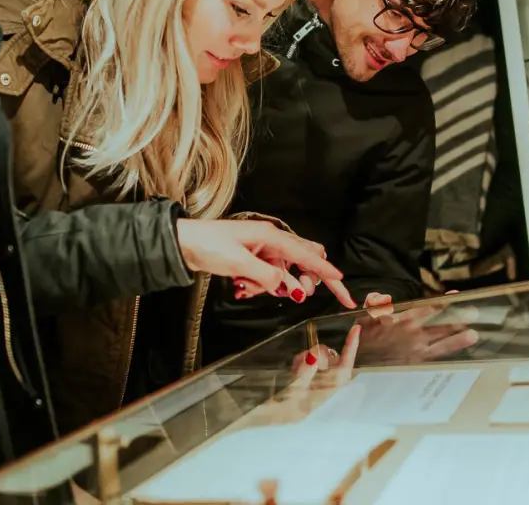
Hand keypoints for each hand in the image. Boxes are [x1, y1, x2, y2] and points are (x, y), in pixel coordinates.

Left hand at [176, 219, 355, 306]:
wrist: (184, 243)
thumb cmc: (208, 245)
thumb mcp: (239, 263)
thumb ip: (268, 276)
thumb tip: (292, 287)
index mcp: (272, 236)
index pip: (307, 256)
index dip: (327, 272)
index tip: (344, 286)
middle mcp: (272, 241)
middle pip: (303, 261)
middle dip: (303, 280)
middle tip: (293, 292)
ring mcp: (263, 251)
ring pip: (284, 274)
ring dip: (273, 285)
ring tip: (248, 285)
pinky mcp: (254, 260)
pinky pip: (268, 277)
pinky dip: (260, 285)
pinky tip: (243, 285)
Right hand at [349, 295, 478, 363]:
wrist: (359, 359)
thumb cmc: (363, 335)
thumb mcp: (365, 315)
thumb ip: (374, 302)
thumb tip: (383, 298)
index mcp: (401, 320)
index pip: (427, 309)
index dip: (443, 302)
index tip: (456, 295)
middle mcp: (412, 334)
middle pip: (439, 325)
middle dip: (457, 319)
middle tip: (473, 313)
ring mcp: (416, 349)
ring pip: (441, 341)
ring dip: (457, 338)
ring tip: (473, 334)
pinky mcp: (416, 361)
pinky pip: (436, 355)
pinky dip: (449, 351)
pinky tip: (459, 348)